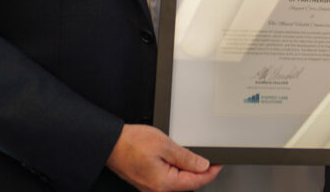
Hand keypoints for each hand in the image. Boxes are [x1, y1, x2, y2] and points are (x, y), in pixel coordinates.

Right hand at [106, 124, 221, 190]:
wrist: (110, 143)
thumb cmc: (131, 143)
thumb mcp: (165, 145)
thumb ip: (186, 157)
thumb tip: (202, 165)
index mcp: (164, 183)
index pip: (196, 182)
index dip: (211, 172)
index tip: (219, 163)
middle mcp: (158, 189)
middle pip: (188, 184)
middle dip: (200, 171)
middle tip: (210, 158)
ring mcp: (151, 187)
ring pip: (178, 181)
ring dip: (188, 170)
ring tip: (194, 156)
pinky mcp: (147, 181)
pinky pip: (168, 178)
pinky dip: (176, 169)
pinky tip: (178, 159)